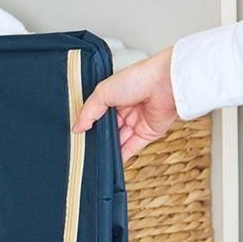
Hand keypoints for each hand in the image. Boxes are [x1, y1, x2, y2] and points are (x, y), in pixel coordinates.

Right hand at [73, 47, 176, 161]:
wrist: (166, 84)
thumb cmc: (138, 78)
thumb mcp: (103, 92)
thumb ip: (88, 111)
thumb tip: (77, 127)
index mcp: (114, 95)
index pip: (97, 113)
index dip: (88, 123)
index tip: (77, 134)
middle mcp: (125, 109)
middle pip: (107, 128)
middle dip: (97, 137)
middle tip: (83, 147)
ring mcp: (136, 122)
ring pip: (118, 140)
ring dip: (107, 148)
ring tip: (93, 156)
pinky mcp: (147, 134)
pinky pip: (131, 148)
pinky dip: (121, 157)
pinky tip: (109, 162)